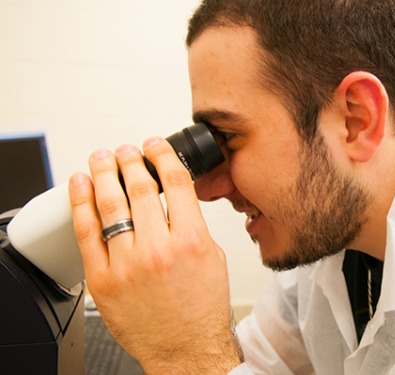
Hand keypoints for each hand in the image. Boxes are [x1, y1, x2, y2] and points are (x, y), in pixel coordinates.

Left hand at [68, 137, 241, 373]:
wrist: (186, 348)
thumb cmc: (201, 310)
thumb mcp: (213, 258)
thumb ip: (192, 225)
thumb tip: (172, 201)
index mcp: (191, 240)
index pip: (175, 182)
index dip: (162, 156)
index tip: (154, 146)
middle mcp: (159, 248)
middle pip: (140, 187)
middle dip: (130, 160)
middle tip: (124, 150)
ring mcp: (128, 264)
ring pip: (111, 204)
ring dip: (104, 174)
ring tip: (101, 159)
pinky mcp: (104, 280)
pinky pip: (87, 234)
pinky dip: (82, 204)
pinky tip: (80, 187)